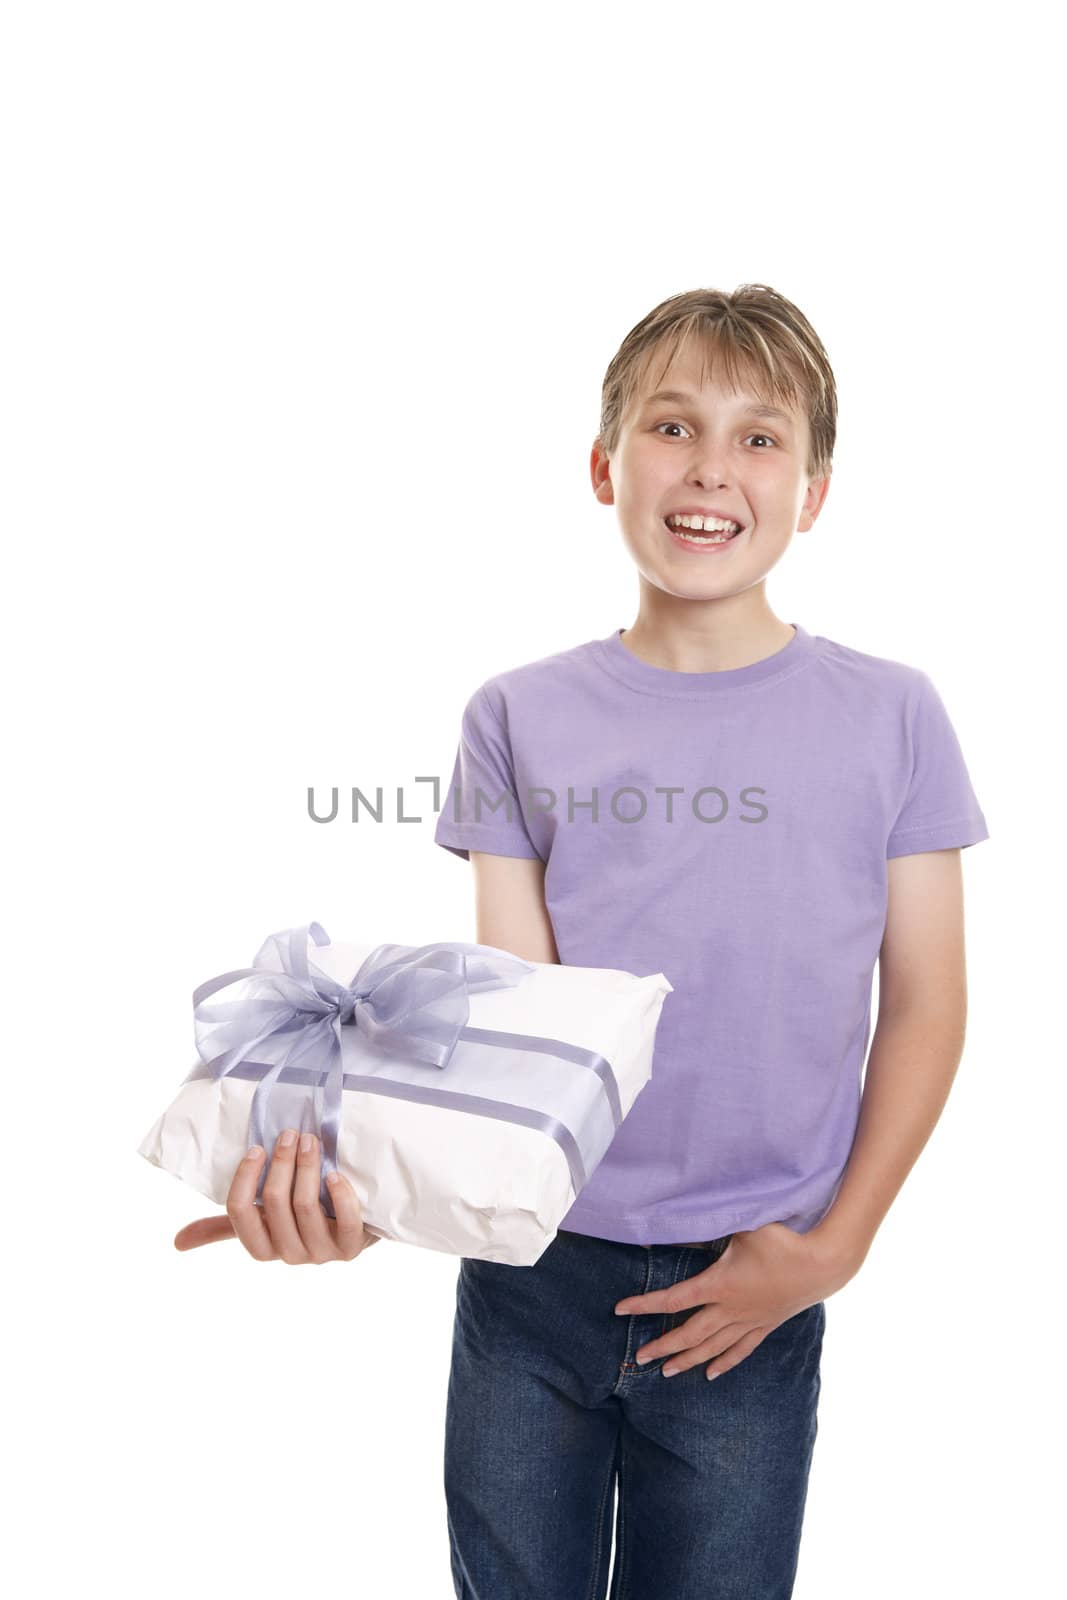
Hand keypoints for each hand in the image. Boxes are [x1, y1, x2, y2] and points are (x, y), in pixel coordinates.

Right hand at [172, 1128, 380, 1263]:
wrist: (353, 1231)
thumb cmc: (300, 1218)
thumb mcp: (263, 1222)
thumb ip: (227, 1224)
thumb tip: (176, 1242)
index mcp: (262, 1247)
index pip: (238, 1212)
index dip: (244, 1177)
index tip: (257, 1148)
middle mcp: (288, 1254)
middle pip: (273, 1203)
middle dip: (281, 1162)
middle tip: (290, 1133)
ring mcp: (320, 1253)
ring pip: (305, 1206)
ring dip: (307, 1167)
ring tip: (311, 1140)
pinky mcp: (351, 1249)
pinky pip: (346, 1222)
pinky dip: (340, 1195)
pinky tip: (335, 1174)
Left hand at [613, 1222, 852, 1379]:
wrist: (823, 1264)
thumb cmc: (783, 1240)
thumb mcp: (745, 1224)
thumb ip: (714, 1220)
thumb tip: (685, 1212)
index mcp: (720, 1284)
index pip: (674, 1298)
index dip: (645, 1304)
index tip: (620, 1310)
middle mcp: (731, 1308)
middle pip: (689, 1333)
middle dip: (663, 1346)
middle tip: (640, 1358)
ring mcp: (749, 1320)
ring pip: (713, 1347)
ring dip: (688, 1360)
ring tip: (667, 1372)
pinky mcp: (765, 1325)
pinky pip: (740, 1350)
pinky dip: (724, 1362)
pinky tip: (710, 1374)